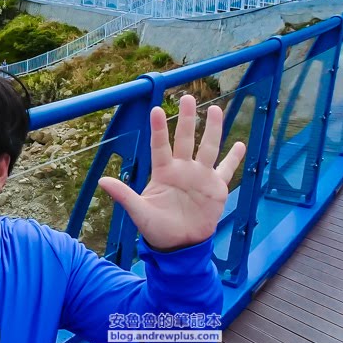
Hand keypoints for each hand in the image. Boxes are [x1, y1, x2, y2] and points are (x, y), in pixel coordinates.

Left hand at [98, 95, 245, 250]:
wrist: (179, 245)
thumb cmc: (156, 228)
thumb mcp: (139, 212)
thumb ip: (124, 195)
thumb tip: (102, 181)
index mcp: (163, 172)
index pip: (160, 146)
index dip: (159, 129)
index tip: (156, 110)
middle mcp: (182, 169)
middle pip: (185, 139)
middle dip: (187, 119)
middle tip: (188, 97)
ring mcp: (201, 176)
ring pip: (208, 147)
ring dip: (212, 129)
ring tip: (214, 109)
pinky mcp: (216, 187)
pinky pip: (226, 169)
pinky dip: (234, 158)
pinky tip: (240, 144)